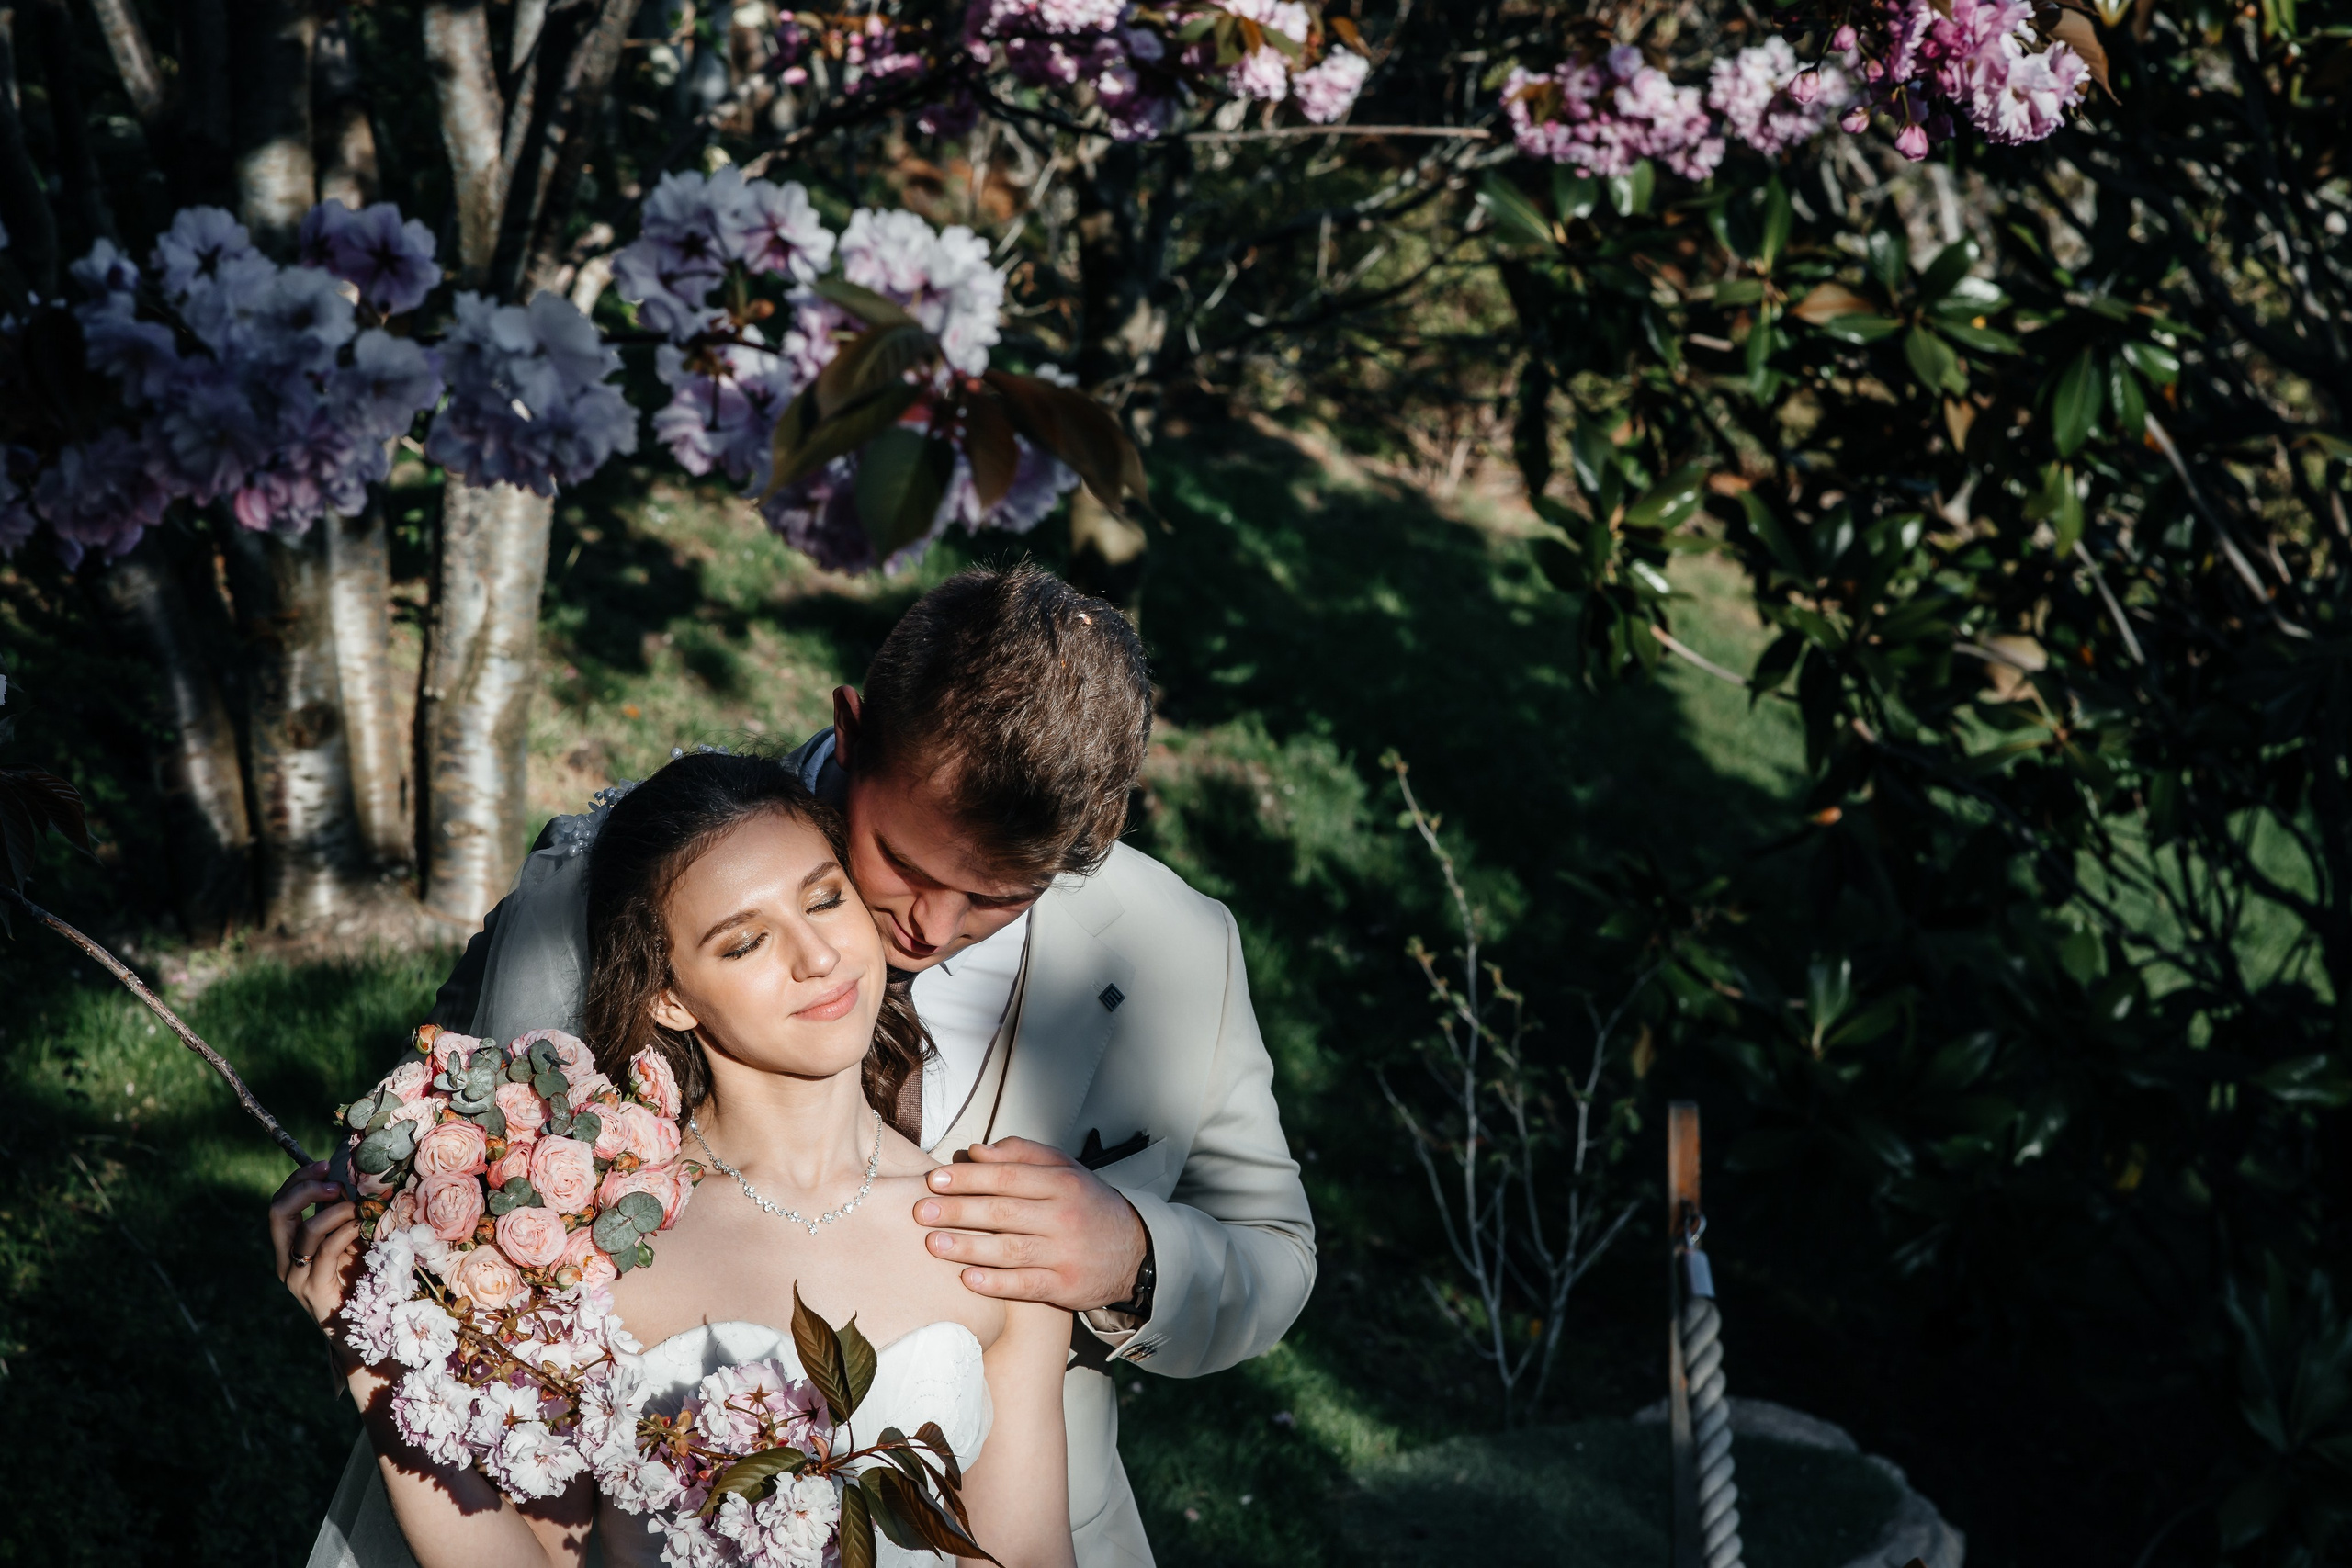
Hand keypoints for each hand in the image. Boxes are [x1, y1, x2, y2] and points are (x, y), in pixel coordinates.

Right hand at [269, 1161, 364, 1338]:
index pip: (281, 1203)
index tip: (325, 1165)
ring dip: (335, 1211)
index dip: (299, 1179)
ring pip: (304, 1230)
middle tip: (335, 1184)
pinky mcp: (313, 1290)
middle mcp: (285, 1260)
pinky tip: (360, 1226)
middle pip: (278, 1211)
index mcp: (289, 1246)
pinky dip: (344, 1231)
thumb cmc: (362, 1280)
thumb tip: (352, 1181)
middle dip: (305, 1188)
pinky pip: (325, 1250)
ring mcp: (296, 1276)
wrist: (365, 1329)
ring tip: (358, 1208)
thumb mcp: (351, 1240)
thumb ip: (344, 1216)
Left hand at [916, 1137, 1148, 1311]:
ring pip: (1009, 1249)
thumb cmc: (1087, 1206)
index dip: (969, 1178)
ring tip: (933, 1244)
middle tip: (922, 1212)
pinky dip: (996, 1283)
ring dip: (968, 1247)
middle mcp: (1063, 1216)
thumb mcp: (1065, 1170)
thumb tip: (977, 1151)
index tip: (934, 1180)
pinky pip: (1025, 1285)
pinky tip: (968, 1279)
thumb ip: (1023, 1155)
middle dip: (958, 1211)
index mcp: (1061, 1183)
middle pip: (1003, 1211)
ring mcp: (1064, 1253)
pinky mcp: (1065, 1286)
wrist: (1132, 1251)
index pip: (1007, 1176)